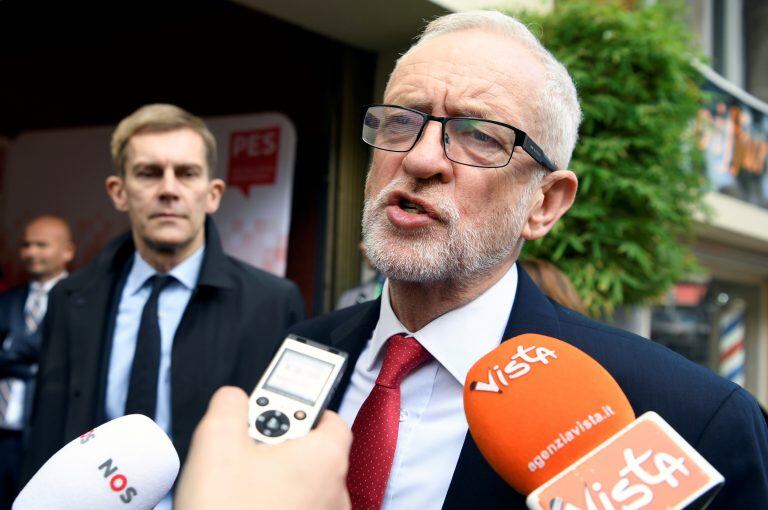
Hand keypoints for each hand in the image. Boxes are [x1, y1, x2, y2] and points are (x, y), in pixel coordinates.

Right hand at [175, 386, 351, 509]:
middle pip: (313, 451)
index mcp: (326, 457)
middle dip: (280, 445)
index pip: (330, 417)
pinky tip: (248, 506)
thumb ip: (230, 405)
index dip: (298, 409)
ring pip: (305, 485)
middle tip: (245, 451)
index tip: (269, 411)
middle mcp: (337, 491)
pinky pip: (301, 509)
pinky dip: (280, 504)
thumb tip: (236, 398)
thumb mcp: (216, 443)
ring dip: (278, 478)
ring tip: (240, 485)